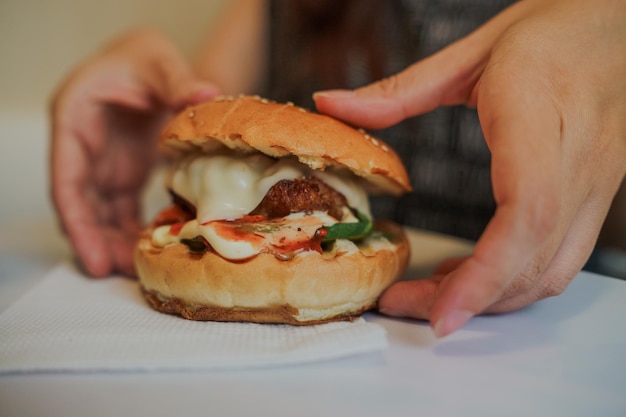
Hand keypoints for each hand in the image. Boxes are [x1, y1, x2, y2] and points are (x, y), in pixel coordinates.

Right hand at [50, 29, 219, 276]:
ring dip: (115, 242)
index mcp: (75, 118)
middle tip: (119, 275)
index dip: (78, 222)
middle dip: (96, 242)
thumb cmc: (142, 56)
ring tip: (136, 272)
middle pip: (81, 205)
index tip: (92, 257)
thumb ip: (178, 80)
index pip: (67, 180)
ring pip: (100, 213)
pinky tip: (150, 248)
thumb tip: (207, 94)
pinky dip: (132, 230)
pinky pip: (122, 209)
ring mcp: (101, 164)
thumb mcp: (159, 60)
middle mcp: (82, 148)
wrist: (147, 61)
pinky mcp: (122, 173)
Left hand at [314, 0, 625, 335]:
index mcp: (539, 120)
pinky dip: (512, 279)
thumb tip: (330, 103)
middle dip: (468, 300)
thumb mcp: (470, 55)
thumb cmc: (552, 31)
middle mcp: (578, 163)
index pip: (525, 214)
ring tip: (431, 293)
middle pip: (532, 261)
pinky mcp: (596, 194)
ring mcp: (596, 185)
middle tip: (404, 304)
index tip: (440, 313)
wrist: (618, 23)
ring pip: (552, 271)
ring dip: (490, 298)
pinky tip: (471, 271)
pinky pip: (560, 257)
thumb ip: (397, 90)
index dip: (485, 274)